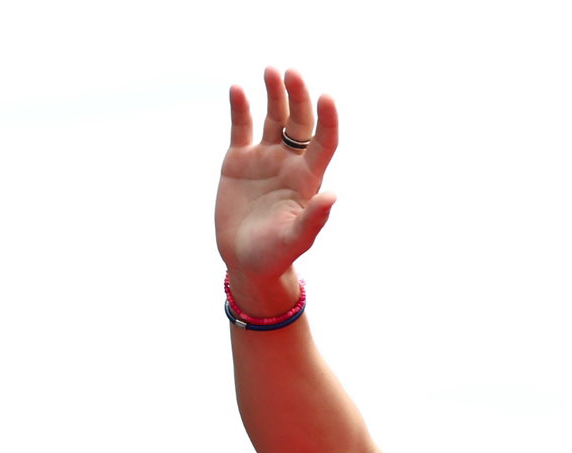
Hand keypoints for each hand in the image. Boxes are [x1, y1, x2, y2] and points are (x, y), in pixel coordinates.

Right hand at [215, 68, 338, 307]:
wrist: (245, 263)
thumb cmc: (275, 256)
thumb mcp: (295, 240)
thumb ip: (313, 219)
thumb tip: (333, 197)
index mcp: (307, 179)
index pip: (323, 142)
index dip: (328, 120)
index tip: (327, 98)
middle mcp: (289, 163)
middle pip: (299, 122)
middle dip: (298, 97)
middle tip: (292, 73)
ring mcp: (264, 159)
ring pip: (273, 118)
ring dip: (274, 94)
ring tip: (271, 71)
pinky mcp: (238, 161)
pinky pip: (241, 128)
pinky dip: (240, 108)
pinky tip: (238, 89)